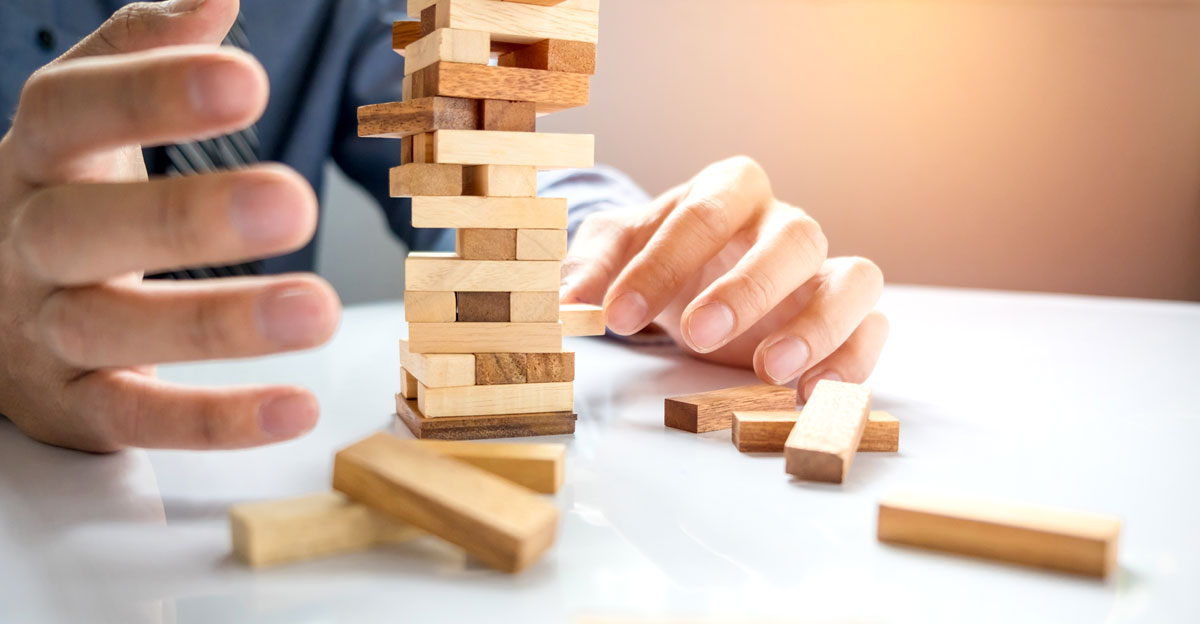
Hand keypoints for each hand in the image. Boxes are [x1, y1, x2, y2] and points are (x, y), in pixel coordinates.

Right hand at [0, 0, 339, 451]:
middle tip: (294, 201)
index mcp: (35, 160)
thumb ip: (140, 57)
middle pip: (85, 228)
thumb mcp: (83, 124)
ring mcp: (43, 332)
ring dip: (219, 324)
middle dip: (188, 215)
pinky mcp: (75, 407)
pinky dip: (216, 420)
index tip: (246, 80)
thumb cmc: (62, 197)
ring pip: (114, 330)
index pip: (71, 112)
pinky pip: (139, 418)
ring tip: (318, 310)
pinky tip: (295, 408)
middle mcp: (27, 243)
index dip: (152, 95)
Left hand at [561, 157, 887, 400]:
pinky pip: (873, 328)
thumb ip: (589, 267)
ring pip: (854, 278)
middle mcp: (785, 223)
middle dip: (746, 288)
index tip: (616, 317)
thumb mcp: (615, 251)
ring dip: (816, 324)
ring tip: (769, 371)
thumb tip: (565, 304)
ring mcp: (825, 270)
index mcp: (729, 190)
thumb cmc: (661, 260)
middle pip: (792, 238)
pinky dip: (852, 360)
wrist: (699, 283)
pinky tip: (810, 394)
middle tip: (696, 337)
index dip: (661, 265)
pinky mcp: (850, 317)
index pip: (706, 212)